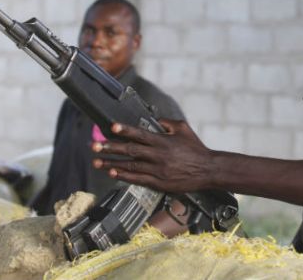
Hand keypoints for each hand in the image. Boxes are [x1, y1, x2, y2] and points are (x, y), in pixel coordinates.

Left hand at [91, 119, 212, 192]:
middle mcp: (158, 155)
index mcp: (163, 141)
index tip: (112, 127)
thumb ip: (167, 122)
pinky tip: (113, 172)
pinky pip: (138, 179)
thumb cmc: (196, 148)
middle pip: (130, 150)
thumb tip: (154, 119)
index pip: (140, 134)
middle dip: (110, 147)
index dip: (125, 130)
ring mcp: (157, 170)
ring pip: (130, 165)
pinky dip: (124, 175)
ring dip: (112, 162)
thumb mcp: (184, 129)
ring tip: (97, 162)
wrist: (208, 170)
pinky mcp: (159, 183)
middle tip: (95, 145)